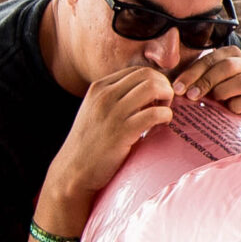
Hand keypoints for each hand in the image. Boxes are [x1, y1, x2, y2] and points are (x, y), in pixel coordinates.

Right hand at [39, 65, 175, 224]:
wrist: (74, 170)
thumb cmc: (90, 144)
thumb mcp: (96, 112)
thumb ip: (115, 99)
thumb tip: (145, 94)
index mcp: (99, 88)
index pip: (136, 71)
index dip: (153, 81)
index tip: (157, 97)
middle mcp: (105, 96)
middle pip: (147, 75)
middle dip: (163, 86)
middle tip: (166, 103)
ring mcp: (113, 113)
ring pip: (152, 88)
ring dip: (167, 98)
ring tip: (165, 112)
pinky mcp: (123, 132)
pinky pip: (155, 113)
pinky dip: (166, 115)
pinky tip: (163, 124)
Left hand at [170, 45, 240, 115]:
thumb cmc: (219, 92)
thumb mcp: (206, 80)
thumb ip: (193, 77)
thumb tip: (169, 84)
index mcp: (229, 54)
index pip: (209, 59)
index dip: (192, 74)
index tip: (178, 88)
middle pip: (225, 67)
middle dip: (205, 82)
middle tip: (190, 96)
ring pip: (240, 81)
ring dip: (222, 92)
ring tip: (214, 101)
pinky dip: (234, 106)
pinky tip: (228, 109)